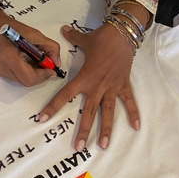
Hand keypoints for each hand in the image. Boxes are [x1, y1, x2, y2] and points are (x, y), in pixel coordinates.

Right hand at [0, 9, 57, 86]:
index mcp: (9, 56)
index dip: (43, 76)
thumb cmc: (10, 27)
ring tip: (35, 62)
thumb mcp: (34, 33)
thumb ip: (50, 47)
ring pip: (21, 81)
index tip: (51, 69)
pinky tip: (26, 62)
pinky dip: (25, 73)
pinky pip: (16, 78)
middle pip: (26, 82)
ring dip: (32, 75)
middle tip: (45, 66)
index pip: (29, 77)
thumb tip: (56, 62)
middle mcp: (1, 66)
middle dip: (39, 76)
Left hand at [39, 24, 138, 149]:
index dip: (53, 107)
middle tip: (78, 147)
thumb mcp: (83, 39)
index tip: (42, 118)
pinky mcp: (124, 85)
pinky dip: (133, 113)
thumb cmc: (102, 38)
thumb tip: (63, 30)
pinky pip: (129, 102)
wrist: (123, 34)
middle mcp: (97, 86)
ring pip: (108, 112)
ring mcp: (112, 87)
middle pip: (89, 111)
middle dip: (83, 130)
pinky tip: (136, 128)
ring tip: (103, 146)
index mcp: (84, 78)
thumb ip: (71, 38)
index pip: (65, 95)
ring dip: (106, 129)